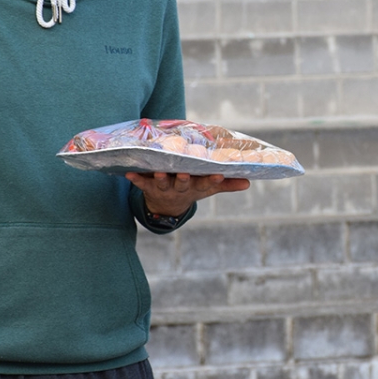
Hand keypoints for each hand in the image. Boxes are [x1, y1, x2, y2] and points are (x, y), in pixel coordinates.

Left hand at [125, 171, 249, 217]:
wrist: (167, 206)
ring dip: (160, 178)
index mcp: (196, 187)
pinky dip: (136, 179)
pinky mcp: (149, 187)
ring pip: (162, 183)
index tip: (219, 175)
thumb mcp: (209, 188)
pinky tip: (128, 173)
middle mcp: (180, 188)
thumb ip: (227, 184)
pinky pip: (142, 183)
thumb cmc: (191, 189)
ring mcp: (164, 188)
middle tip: (184, 173)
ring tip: (159, 172)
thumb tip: (249, 182)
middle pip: (183, 183)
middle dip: (183, 179)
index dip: (213, 180)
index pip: (207, 184)